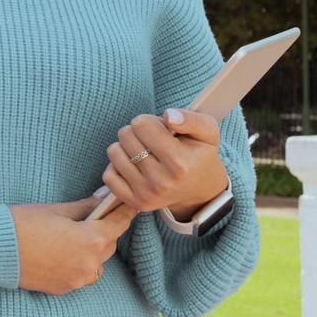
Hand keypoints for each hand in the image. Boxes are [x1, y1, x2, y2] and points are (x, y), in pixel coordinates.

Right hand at [11, 197, 136, 294]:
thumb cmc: (21, 224)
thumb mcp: (55, 210)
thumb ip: (84, 206)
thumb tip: (103, 199)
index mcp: (90, 239)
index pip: (119, 223)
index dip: (126, 212)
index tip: (130, 206)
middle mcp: (89, 262)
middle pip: (109, 244)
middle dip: (105, 230)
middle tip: (96, 217)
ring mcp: (77, 278)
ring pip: (97, 263)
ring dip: (93, 251)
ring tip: (76, 238)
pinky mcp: (63, 288)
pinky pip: (82, 275)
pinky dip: (79, 264)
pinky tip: (64, 254)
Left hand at [100, 109, 228, 218]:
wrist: (200, 188)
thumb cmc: (199, 154)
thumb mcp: (208, 132)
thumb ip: (192, 119)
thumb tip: (168, 115)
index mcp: (180, 163)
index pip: (142, 125)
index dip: (149, 121)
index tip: (160, 129)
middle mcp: (162, 181)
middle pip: (126, 135)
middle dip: (137, 132)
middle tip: (152, 141)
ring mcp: (147, 193)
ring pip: (114, 152)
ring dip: (126, 147)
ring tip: (144, 152)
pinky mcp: (135, 202)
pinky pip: (108, 176)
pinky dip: (117, 166)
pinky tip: (134, 166)